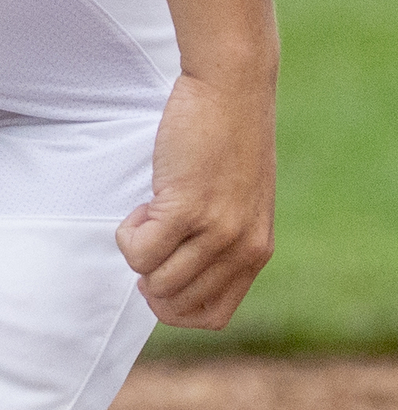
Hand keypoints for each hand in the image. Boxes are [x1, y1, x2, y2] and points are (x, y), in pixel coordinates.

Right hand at [116, 0, 278, 328]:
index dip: (177, 305)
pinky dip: (129, 232)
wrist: (233, 92)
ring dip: (139, 252)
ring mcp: (217, 231)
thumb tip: (174, 284)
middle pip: (177, 305)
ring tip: (155, 212)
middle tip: (156, 236)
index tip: (166, 271)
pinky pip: (138, 251)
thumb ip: (221, 245)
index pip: (214, 317)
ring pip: (155, 281)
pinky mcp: (187, 208)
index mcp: (257, 253)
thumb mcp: (238, 206)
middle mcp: (242, 248)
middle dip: (151, 280)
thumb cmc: (227, 145)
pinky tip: (149, 200)